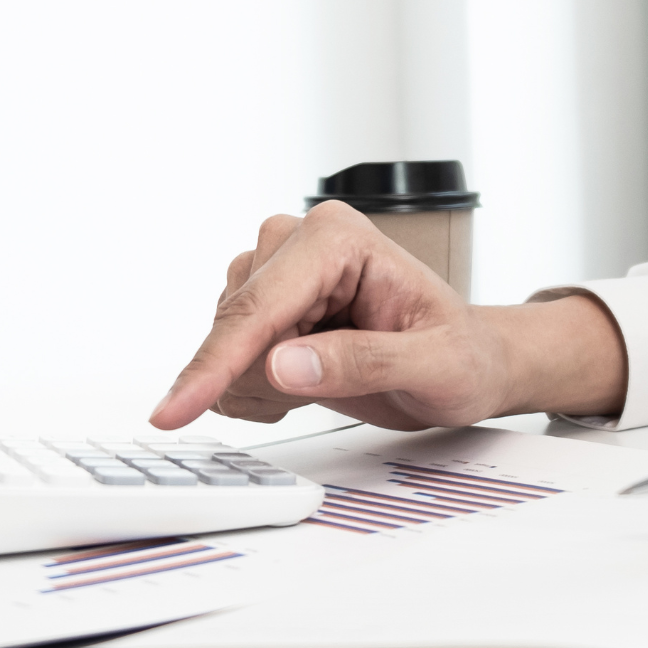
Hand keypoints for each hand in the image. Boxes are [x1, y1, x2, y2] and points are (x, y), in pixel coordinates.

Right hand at [149, 201, 626, 430]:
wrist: (470, 363)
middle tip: (340, 387)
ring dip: (267, 385)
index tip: (177, 409)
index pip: (259, 307)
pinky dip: (261, 389)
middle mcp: (296, 242)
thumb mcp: (436, 368)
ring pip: (225, 346)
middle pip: (234, 327)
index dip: (216, 363)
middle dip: (267, 378)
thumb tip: (285, 363)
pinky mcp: (264, 303)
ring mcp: (275, 272)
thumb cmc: (464, 356)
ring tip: (337, 381)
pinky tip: (312, 381)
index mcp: (337, 239)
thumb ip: (363, 362)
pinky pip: (228, 359)